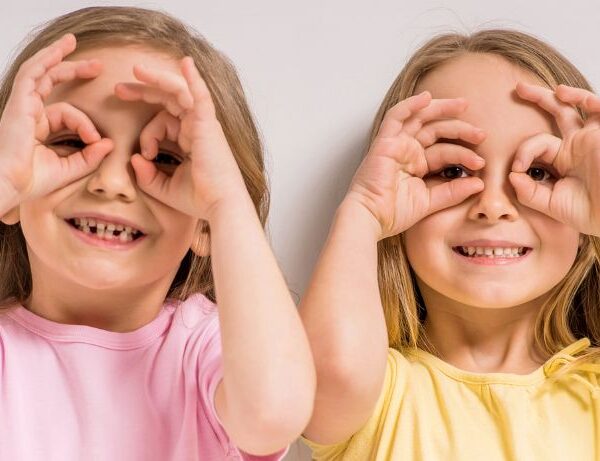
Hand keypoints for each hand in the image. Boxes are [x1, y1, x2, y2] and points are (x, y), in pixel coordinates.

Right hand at [0, 33, 111, 211]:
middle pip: (52, 82)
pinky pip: (33, 74)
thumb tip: (109, 143)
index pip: (67, 114)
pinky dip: (46, 59)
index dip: (86, 124)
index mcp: (38, 127)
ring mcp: (23, 105)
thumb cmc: (32, 181)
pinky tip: (60, 49)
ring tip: (73, 42)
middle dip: (74, 70)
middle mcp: (29, 112)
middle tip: (98, 65)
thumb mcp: (70, 168)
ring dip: (57, 55)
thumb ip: (90, 157)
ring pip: (41, 71)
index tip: (97, 140)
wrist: (10, 184)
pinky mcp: (20, 102)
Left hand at [115, 57, 247, 220]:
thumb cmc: (200, 199)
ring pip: (179, 92)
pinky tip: (186, 63)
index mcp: (190, 139)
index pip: (163, 121)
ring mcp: (203, 124)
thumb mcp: (165, 188)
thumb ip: (147, 176)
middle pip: (168, 99)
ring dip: (158, 79)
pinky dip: (194, 79)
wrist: (220, 206)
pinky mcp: (208, 125)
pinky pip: (201, 96)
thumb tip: (134, 159)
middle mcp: (197, 127)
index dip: (146, 133)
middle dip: (144, 91)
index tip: (141, 153)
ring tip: (136, 70)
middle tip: (118, 89)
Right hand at [344, 91, 485, 239]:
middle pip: (436, 129)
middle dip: (460, 128)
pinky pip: (396, 117)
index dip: (464, 153)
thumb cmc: (393, 213)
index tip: (481, 163)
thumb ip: (453, 192)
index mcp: (417, 164)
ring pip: (420, 117)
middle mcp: (407, 151)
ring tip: (463, 105)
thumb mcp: (430, 202)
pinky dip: (410, 105)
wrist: (371, 218)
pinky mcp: (385, 142)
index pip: (444, 150)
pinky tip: (427, 97)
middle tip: (481, 134)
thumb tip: (480, 183)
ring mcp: (396, 144)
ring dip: (441, 108)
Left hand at [511, 82, 599, 235]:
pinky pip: (597, 108)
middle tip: (516, 89)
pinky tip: (562, 92)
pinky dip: (582, 97)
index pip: (536, 145)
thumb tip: (511, 176)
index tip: (517, 169)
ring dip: (554, 95)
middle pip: (555, 115)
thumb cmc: (592, 213)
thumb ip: (529, 193)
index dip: (522, 153)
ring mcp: (591, 137)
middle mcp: (577, 145)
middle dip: (537, 100)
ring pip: (573, 107)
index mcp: (563, 161)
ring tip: (529, 87)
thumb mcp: (553, 205)